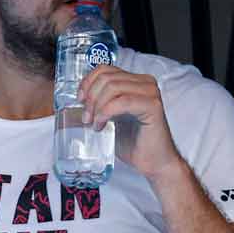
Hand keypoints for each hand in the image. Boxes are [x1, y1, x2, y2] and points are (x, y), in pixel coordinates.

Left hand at [79, 66, 182, 180]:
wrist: (154, 163)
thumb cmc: (134, 143)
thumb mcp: (112, 117)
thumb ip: (101, 102)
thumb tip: (80, 97)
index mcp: (136, 82)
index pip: (105, 69)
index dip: (87, 82)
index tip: (79, 100)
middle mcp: (145, 83)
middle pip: (107, 77)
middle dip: (90, 97)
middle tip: (86, 118)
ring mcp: (151, 93)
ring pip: (112, 87)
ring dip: (97, 105)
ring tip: (94, 123)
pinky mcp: (153, 106)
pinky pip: (121, 101)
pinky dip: (105, 113)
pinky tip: (101, 125)